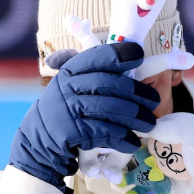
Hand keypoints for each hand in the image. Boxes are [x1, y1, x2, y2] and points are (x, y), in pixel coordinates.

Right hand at [10, 42, 160, 191]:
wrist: (39, 139)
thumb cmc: (66, 108)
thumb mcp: (71, 84)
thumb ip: (93, 71)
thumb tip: (131, 52)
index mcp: (71, 70)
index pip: (98, 56)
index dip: (120, 54)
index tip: (140, 56)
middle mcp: (68, 86)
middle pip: (110, 84)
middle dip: (137, 92)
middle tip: (155, 101)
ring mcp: (70, 108)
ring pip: (110, 108)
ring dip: (135, 118)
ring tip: (150, 124)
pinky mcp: (73, 131)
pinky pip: (105, 132)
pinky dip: (122, 137)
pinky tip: (133, 141)